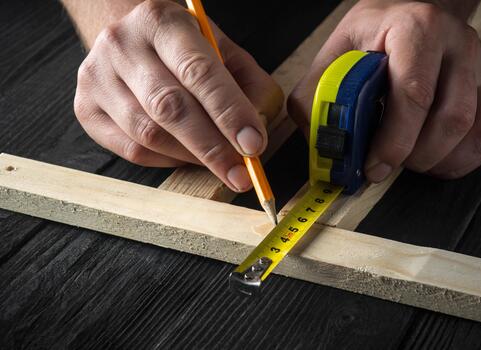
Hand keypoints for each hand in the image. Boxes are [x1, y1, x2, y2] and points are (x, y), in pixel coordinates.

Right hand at [73, 0, 282, 191]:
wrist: (129, 37)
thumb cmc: (182, 47)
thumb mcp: (221, 48)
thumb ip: (248, 82)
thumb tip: (258, 129)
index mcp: (161, 21)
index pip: (198, 71)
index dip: (229, 112)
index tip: (253, 144)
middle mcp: (121, 44)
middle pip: (169, 107)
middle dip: (212, 147)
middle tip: (241, 174)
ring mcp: (97, 77)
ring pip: (149, 134)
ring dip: (191, 157)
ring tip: (219, 165)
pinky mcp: (86, 108)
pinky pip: (132, 149)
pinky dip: (167, 160)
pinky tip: (186, 156)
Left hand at [288, 0, 480, 181]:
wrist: (409, 14)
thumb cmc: (372, 36)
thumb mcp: (335, 54)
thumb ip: (318, 95)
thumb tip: (317, 142)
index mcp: (415, 29)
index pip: (414, 93)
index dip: (394, 140)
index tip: (374, 166)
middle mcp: (456, 44)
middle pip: (450, 118)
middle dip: (415, 156)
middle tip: (387, 165)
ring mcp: (478, 66)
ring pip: (472, 131)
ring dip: (436, 160)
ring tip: (408, 161)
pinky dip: (460, 160)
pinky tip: (433, 161)